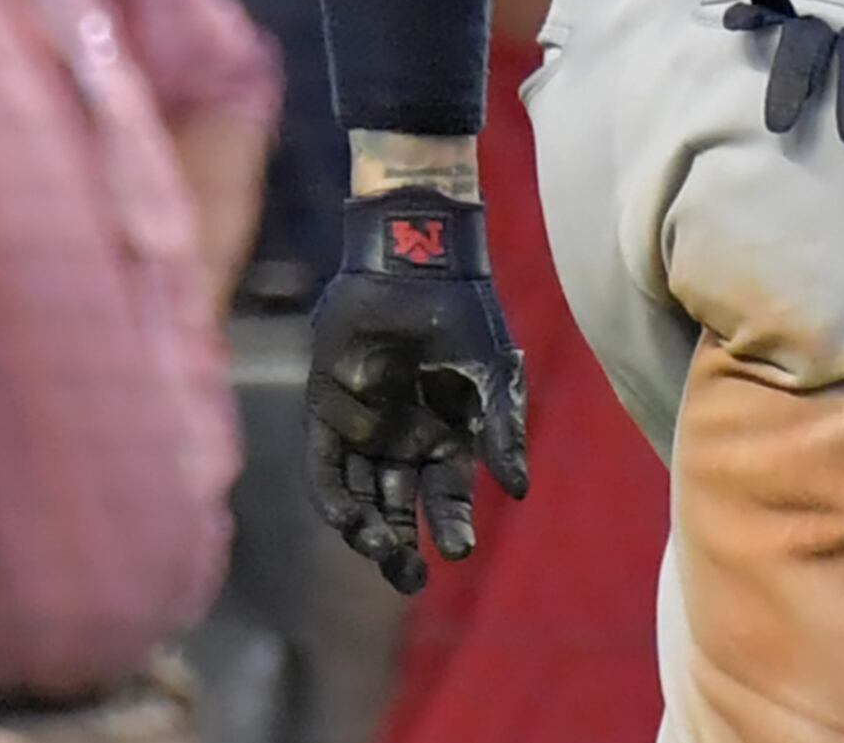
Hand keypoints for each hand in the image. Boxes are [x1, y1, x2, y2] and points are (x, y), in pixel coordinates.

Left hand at [307, 189, 529, 591]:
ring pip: (360, 496)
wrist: (415, 264)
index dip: (453, 524)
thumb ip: (503, 430)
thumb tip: (520, 489)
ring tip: (380, 550)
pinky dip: (334, 497)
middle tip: (408, 579)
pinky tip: (349, 518)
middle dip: (402, 548)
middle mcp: (403, 439)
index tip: (459, 549)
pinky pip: (324, 468)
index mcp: (447, 434)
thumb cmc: (464, 315)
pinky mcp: (326, 412)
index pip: (447, 495)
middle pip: (399, 507)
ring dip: (367, 530)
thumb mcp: (494, 374)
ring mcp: (363, 428)